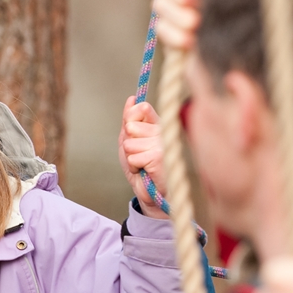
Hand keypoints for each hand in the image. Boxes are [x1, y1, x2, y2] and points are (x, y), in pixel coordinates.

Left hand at [118, 96, 166, 218]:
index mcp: (157, 124)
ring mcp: (162, 143)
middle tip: (139, 155)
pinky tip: (144, 170)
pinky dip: (135, 166)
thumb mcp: (131, 141)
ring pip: (130, 143)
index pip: (141, 108)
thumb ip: (129, 120)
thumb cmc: (142, 168)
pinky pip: (133, 157)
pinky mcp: (159, 157)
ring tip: (142, 164)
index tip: (134, 134)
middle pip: (131, 127)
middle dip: (128, 144)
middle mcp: (163, 131)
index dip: (131, 120)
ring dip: (131, 157)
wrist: (151, 193)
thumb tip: (131, 99)